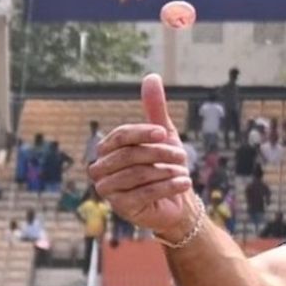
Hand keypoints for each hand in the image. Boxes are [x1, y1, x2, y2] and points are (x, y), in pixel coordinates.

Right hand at [88, 74, 198, 241]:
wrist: (175, 202)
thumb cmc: (165, 165)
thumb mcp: (163, 135)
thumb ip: (155, 109)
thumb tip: (152, 76)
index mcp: (106, 150)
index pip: (121, 136)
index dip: (143, 133)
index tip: (165, 133)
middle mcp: (101, 170)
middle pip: (129, 155)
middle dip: (159, 153)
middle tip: (183, 155)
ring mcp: (108, 191)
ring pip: (138, 174)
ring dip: (166, 170)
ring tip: (184, 171)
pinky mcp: (122, 209)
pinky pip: (145, 193)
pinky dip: (168, 186)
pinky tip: (184, 183)